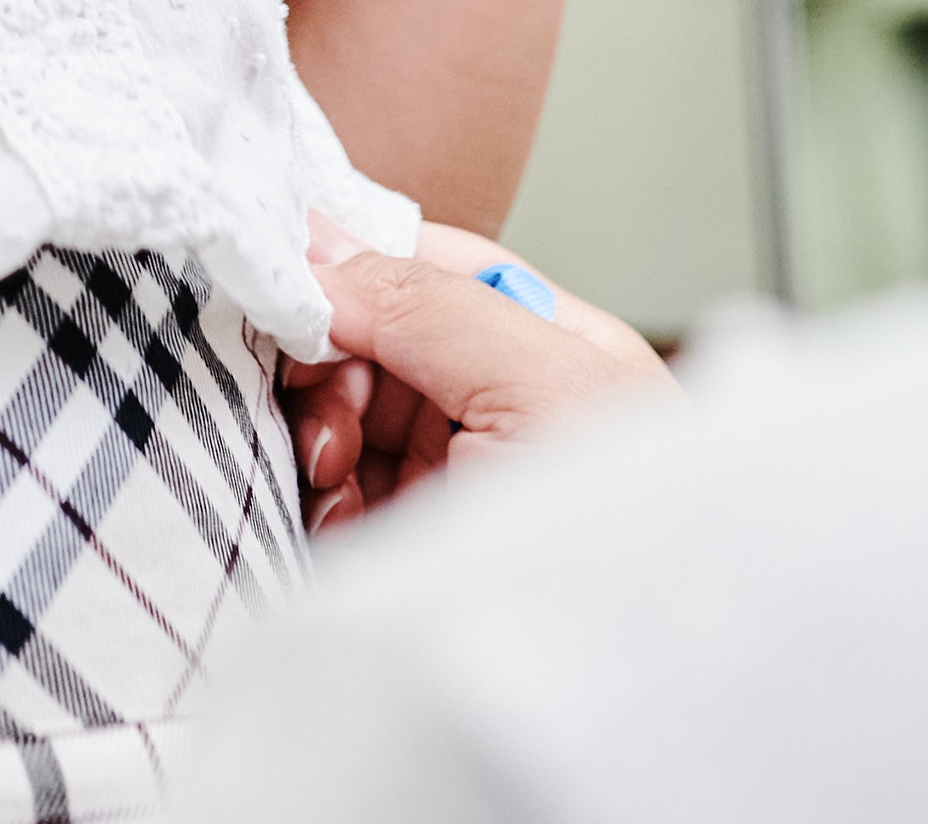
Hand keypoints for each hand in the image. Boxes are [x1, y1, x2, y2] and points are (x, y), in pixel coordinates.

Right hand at [277, 217, 674, 528]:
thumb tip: (322, 243)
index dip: (356, 267)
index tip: (293, 290)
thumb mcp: (542, 387)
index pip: (431, 265)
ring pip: (346, 415)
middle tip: (326, 415)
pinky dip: (320, 498)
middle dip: (332, 366)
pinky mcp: (418, 540)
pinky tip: (335, 518)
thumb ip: (429, 304)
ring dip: (319, 438)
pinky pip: (340, 492)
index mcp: (553, 341)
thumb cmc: (629, 532)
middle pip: (376, 338)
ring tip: (333, 478)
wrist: (634, 684)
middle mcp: (503, 401)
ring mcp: (459, 474)